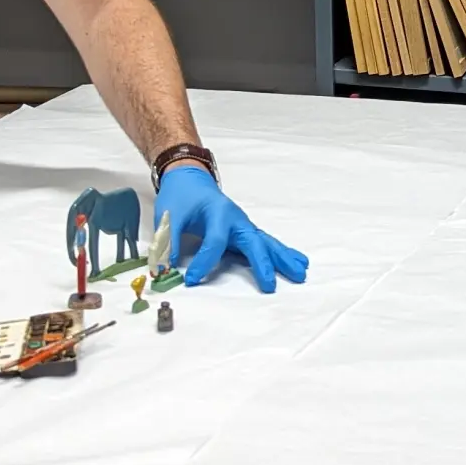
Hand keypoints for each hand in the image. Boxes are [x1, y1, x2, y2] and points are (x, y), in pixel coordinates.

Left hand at [157, 164, 307, 293]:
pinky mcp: (245, 233)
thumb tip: (164, 269)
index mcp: (218, 213)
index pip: (215, 242)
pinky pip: (265, 244)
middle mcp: (236, 220)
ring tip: (301, 273)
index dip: (204, 262)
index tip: (191, 280)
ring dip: (283, 258)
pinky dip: (281, 254)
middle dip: (262, 264)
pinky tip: (298, 263)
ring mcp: (243, 226)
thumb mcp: (168, 214)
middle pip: (253, 242)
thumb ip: (168, 241)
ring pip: (266, 243)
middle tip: (270, 285)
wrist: (190, 179)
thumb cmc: (181, 196)